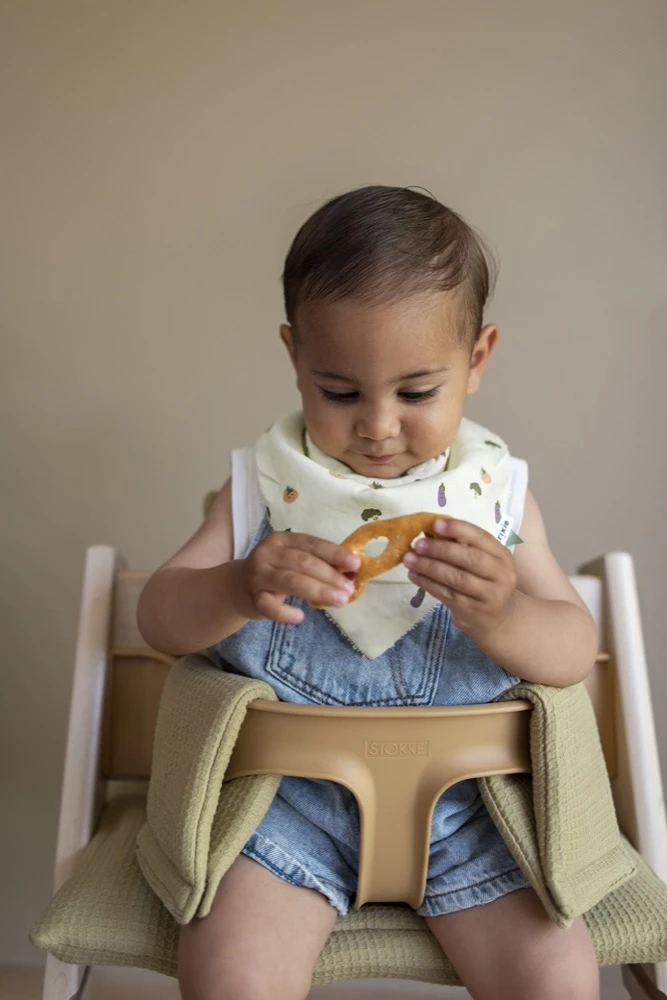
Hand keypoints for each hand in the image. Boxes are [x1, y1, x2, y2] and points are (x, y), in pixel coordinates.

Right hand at [234, 532, 360, 623]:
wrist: (238, 587)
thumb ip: (317, 563)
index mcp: (282, 539)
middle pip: (303, 563)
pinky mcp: (253, 598)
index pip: (311, 544)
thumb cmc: (275, 571)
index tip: (355, 564)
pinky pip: (270, 607)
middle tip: (349, 589)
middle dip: (330, 576)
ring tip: (340, 601)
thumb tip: (351, 572)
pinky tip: (300, 617)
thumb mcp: (292, 560)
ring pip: (291, 582)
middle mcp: (267, 553)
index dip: (334, 553)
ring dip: (319, 591)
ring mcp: (258, 575)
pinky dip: (286, 613)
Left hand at [403, 518, 516, 643]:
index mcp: (502, 556)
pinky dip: (428, 583)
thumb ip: (459, 545)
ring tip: (409, 559)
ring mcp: (488, 595)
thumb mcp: (480, 562)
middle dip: (440, 549)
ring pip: (456, 578)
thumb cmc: (485, 582)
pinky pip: (447, 594)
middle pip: (469, 559)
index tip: (436, 524)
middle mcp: (500, 575)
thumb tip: (429, 528)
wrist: (498, 619)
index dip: (458, 529)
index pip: (481, 537)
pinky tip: (414, 575)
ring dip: (429, 567)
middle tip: (418, 544)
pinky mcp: (472, 611)